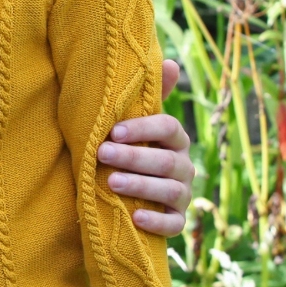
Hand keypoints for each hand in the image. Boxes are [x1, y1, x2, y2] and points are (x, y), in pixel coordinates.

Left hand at [97, 59, 193, 236]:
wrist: (121, 187)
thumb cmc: (125, 146)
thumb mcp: (132, 121)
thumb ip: (147, 96)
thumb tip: (169, 61)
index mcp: (173, 138)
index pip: (168, 127)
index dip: (143, 128)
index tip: (113, 130)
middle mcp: (183, 165)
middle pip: (166, 161)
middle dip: (134, 157)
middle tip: (102, 153)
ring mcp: (182, 194)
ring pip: (170, 191)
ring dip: (141, 186)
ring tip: (111, 182)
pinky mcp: (176, 220)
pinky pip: (175, 225)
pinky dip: (158, 222)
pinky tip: (137, 218)